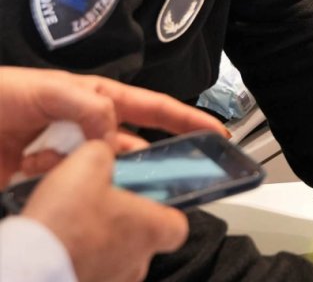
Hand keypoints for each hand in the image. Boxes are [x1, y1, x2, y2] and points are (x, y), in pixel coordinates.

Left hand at [0, 66, 226, 181]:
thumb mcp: (42, 88)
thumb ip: (84, 102)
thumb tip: (112, 130)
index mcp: (91, 99)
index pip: (149, 107)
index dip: (185, 119)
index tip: (215, 132)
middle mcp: (81, 127)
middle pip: (131, 146)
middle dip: (152, 160)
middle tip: (170, 179)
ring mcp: (60, 154)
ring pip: (103, 172)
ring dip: (112, 182)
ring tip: (121, 194)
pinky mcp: (37, 181)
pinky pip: (69, 191)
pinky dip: (75, 197)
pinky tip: (75, 198)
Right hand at [22, 140, 189, 281]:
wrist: (30, 263)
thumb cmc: (66, 222)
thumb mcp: (88, 163)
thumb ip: (105, 151)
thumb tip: (103, 149)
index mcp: (154, 229)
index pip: (177, 221)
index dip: (162, 204)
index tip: (145, 190)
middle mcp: (139, 260)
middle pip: (143, 233)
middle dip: (124, 215)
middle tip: (101, 198)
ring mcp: (114, 277)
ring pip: (116, 249)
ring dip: (100, 232)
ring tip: (75, 215)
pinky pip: (92, 262)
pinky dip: (81, 249)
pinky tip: (63, 234)